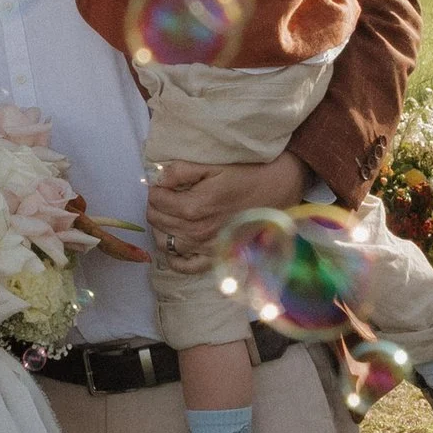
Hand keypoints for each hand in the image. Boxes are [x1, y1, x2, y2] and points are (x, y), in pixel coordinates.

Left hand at [149, 149, 305, 270]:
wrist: (276, 191)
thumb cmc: (246, 175)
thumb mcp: (213, 166)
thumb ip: (181, 170)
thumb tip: (159, 178)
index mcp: (194, 207)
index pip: (155, 200)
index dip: (156, 189)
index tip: (164, 184)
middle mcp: (197, 231)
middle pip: (156, 220)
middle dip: (156, 206)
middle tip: (167, 196)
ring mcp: (205, 247)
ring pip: (164, 242)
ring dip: (162, 228)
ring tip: (171, 215)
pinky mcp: (215, 256)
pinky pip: (184, 266)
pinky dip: (175, 256)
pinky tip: (178, 241)